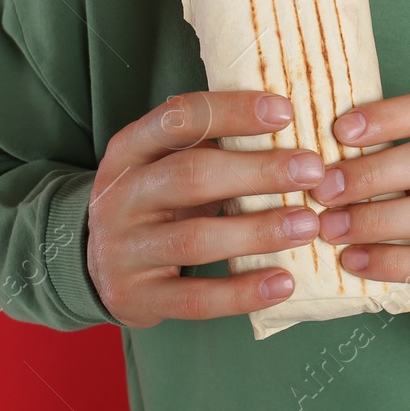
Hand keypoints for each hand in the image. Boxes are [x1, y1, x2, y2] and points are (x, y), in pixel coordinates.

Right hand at [85, 90, 327, 328]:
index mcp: (130, 149)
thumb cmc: (156, 199)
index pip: (179, 118)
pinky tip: (283, 282)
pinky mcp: (136, 297)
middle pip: (191, 176)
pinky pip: (194, 299)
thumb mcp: (167, 161)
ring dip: (258, 232)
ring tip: (308, 225)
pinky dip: (241, 293)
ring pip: (195, 240)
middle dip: (258, 172)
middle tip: (312, 170)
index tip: (285, 112)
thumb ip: (212, 142)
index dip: (232, 112)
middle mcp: (121, 195)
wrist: (97, 264)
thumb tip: (290, 123)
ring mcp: (124, 249)